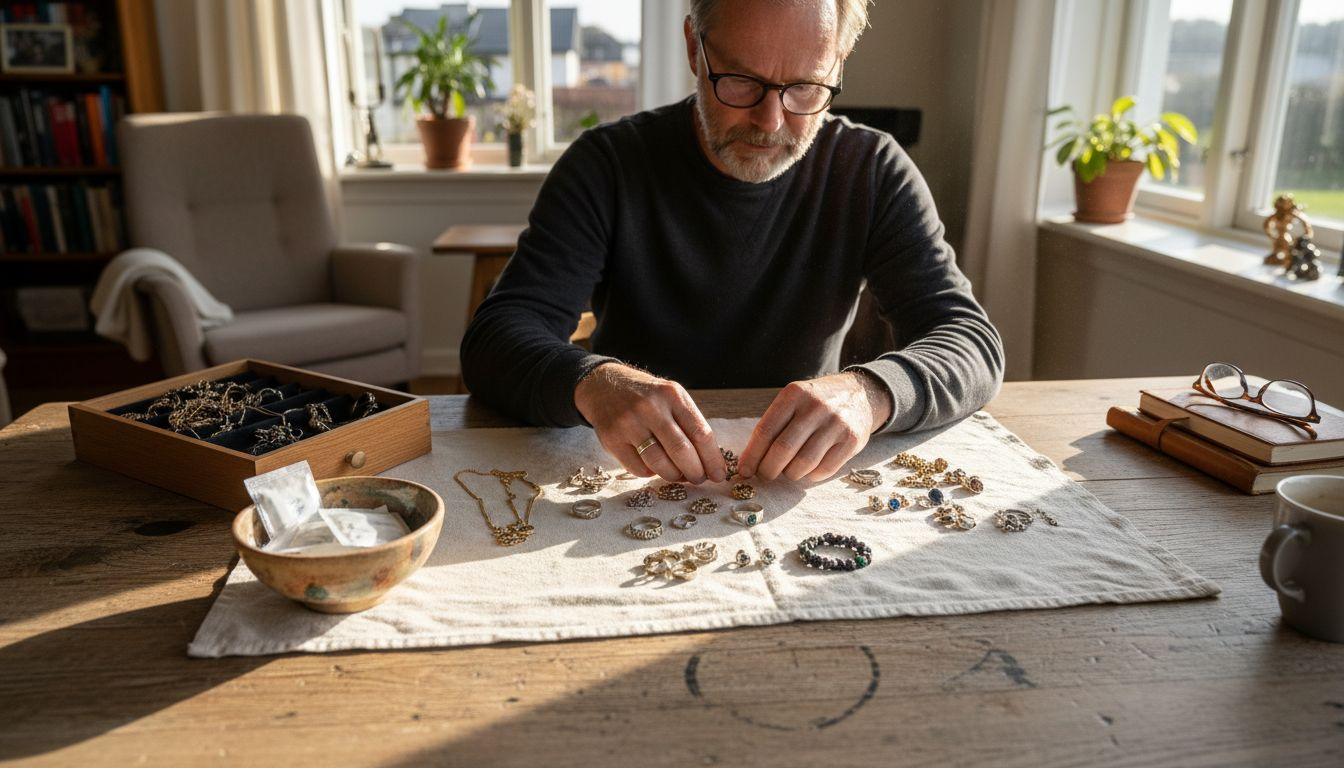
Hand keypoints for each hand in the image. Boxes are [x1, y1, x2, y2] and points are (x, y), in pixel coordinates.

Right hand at [574, 363, 725, 483]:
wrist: (604, 386)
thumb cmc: (647, 397)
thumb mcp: (671, 398)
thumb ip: (690, 424)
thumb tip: (710, 463)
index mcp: (672, 396)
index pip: (701, 433)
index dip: (713, 459)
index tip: (719, 475)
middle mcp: (651, 408)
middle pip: (681, 451)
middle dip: (696, 472)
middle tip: (699, 479)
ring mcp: (629, 423)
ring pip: (660, 464)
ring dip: (674, 476)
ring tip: (678, 475)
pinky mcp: (612, 439)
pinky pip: (638, 469)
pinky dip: (651, 473)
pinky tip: (654, 467)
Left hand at [738, 371, 892, 482]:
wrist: (858, 394)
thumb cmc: (815, 404)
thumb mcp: (793, 401)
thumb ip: (773, 425)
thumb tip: (749, 462)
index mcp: (794, 394)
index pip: (766, 430)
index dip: (751, 455)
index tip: (744, 471)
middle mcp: (815, 407)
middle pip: (783, 449)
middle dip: (768, 469)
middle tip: (765, 475)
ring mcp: (836, 423)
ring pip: (803, 463)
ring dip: (790, 474)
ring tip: (787, 471)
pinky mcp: (852, 440)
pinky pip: (825, 469)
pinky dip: (810, 476)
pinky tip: (807, 471)